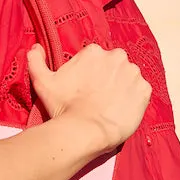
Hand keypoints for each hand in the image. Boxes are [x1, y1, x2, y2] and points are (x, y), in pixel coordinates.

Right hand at [26, 41, 150, 153]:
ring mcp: (133, 74)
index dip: (90, 74)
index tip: (85, 87)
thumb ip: (36, 60)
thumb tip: (35, 47)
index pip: (95, 59)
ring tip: (109, 105)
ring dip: (121, 88)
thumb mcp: (43, 82)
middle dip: (108, 78)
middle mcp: (117, 57)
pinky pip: (141, 92)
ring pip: (128, 77)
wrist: (85, 131)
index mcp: (95, 52)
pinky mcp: (145, 91)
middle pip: (114, 65)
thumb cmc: (64, 107)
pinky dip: (134, 99)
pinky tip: (120, 110)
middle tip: (97, 97)